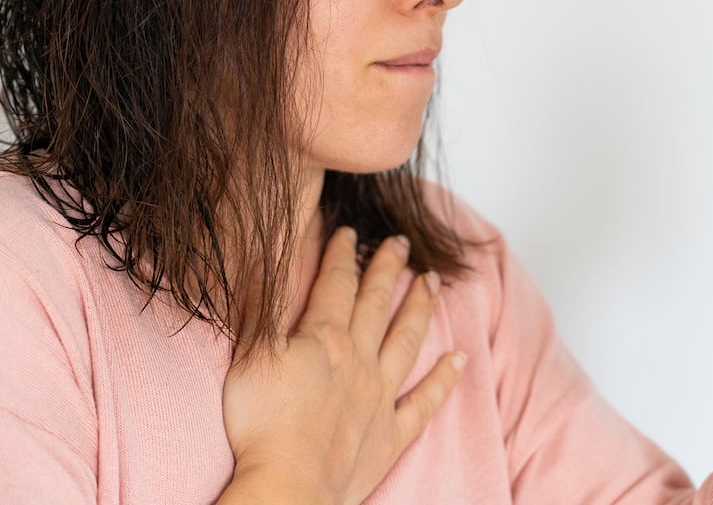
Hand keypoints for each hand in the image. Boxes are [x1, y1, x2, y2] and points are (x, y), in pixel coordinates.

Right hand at [220, 228, 467, 504]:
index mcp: (325, 338)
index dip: (343, 255)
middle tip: (399, 242)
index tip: (349, 232)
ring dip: (421, 308)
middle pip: (377, 304)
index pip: (337, 285)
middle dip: (388, 269)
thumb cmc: (263, 422)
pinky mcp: (389, 434)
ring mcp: (379, 396)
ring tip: (433, 281)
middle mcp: (359, 360)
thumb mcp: (252, 354)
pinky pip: (424, 402)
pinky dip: (444, 379)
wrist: (288, 483)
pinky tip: (460, 359)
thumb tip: (272, 259)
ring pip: (407, 341)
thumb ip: (266, 305)